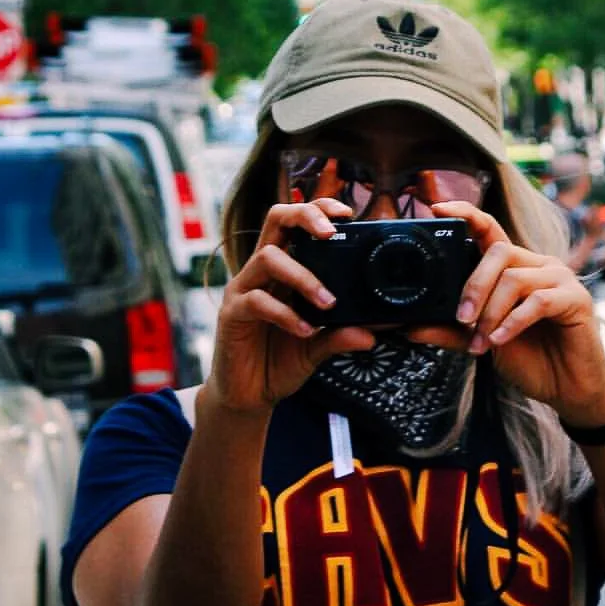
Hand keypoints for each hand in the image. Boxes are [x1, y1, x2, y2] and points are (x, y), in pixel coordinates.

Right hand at [206, 200, 374, 415]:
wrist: (249, 396)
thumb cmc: (281, 360)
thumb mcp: (319, 347)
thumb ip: (342, 335)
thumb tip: (373, 332)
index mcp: (284, 268)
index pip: (296, 221)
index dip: (318, 209)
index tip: (348, 214)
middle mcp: (262, 271)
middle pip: (276, 218)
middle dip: (305, 216)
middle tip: (331, 233)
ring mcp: (244, 289)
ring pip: (268, 257)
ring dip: (303, 276)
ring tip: (327, 302)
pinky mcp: (231, 314)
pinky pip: (257, 301)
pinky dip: (285, 314)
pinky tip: (305, 331)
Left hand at [408, 202, 604, 426]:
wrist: (566, 389)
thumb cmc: (528, 358)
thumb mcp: (481, 341)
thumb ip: (450, 331)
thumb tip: (410, 327)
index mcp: (514, 266)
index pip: (489, 229)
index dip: (465, 213)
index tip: (436, 208)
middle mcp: (537, 264)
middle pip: (499, 251)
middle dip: (474, 285)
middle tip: (461, 318)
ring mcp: (559, 278)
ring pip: (514, 278)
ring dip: (491, 312)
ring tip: (480, 342)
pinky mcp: (576, 298)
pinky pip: (538, 301)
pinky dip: (513, 322)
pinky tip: (501, 341)